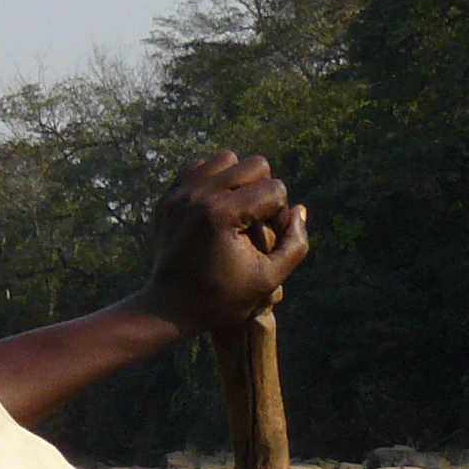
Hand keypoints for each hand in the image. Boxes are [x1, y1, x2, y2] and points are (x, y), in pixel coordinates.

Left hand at [136, 151, 308, 336]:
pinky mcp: (168, 197)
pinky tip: (217, 208)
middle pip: (255, 164)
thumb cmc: (221, 299)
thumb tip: (300, 208)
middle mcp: (198, 196)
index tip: (265, 242)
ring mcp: (179, 194)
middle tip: (254, 222)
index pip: (274, 190)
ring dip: (239, 180)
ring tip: (237, 211)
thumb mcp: (268, 280)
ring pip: (227, 158)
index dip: (279, 216)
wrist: (168, 309)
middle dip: (263, 192)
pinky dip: (214, 181)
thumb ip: (295, 244)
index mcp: (222, 213)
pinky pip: (200, 168)